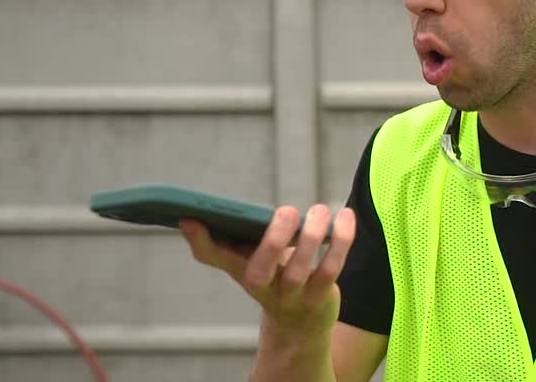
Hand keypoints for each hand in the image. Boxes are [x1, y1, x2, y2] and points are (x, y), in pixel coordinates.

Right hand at [180, 204, 355, 338]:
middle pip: (261, 269)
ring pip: (300, 270)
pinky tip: (345, 216)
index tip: (191, 218)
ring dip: (312, 236)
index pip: (214, 256)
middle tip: (287, 210)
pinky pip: (331, 268)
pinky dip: (341, 240)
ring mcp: (291, 295)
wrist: (299, 325)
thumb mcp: (250, 260)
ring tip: (319, 209)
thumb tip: (201, 214)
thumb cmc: (273, 279)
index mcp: (240, 268)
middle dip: (274, 239)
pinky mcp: (319, 297)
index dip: (202, 240)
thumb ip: (232, 239)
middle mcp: (262, 286)